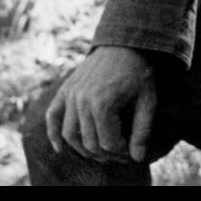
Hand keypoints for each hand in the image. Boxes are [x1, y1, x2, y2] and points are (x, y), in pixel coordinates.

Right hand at [45, 45, 165, 163]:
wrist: (125, 43)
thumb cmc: (138, 72)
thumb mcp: (148, 100)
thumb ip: (143, 130)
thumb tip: (137, 158)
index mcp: (103, 103)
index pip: (107, 143)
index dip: (120, 152)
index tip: (131, 151)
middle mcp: (82, 100)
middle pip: (89, 142)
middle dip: (105, 153)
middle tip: (119, 155)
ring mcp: (71, 95)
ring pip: (70, 134)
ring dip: (83, 149)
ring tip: (99, 154)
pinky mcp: (66, 89)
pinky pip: (53, 116)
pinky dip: (52, 133)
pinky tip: (59, 148)